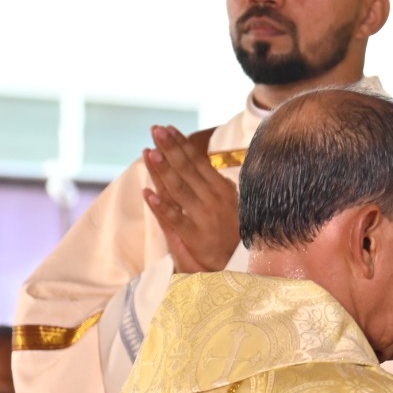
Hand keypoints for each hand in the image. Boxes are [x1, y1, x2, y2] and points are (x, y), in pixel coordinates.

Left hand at [143, 124, 240, 272]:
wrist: (244, 263)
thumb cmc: (237, 231)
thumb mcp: (233, 202)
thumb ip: (218, 184)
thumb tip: (205, 164)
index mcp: (222, 188)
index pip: (198, 161)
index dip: (182, 144)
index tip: (168, 129)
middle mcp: (214, 199)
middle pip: (188, 169)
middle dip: (171, 148)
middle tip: (156, 130)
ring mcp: (204, 217)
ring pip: (180, 189)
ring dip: (164, 170)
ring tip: (149, 152)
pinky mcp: (196, 237)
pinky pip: (175, 219)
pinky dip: (161, 206)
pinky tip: (147, 194)